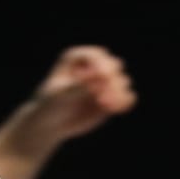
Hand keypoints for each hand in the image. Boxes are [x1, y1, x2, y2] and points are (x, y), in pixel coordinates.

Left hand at [21, 45, 136, 142]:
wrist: (51, 123)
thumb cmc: (51, 104)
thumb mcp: (60, 94)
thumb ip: (79, 86)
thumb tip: (101, 77)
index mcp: (77, 58)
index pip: (97, 55)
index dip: (102, 64)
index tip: (103, 76)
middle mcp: (94, 67)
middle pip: (114, 66)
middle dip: (112, 80)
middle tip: (102, 96)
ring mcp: (105, 83)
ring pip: (123, 81)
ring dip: (118, 93)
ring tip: (105, 104)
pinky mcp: (113, 98)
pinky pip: (128, 96)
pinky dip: (126, 102)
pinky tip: (116, 110)